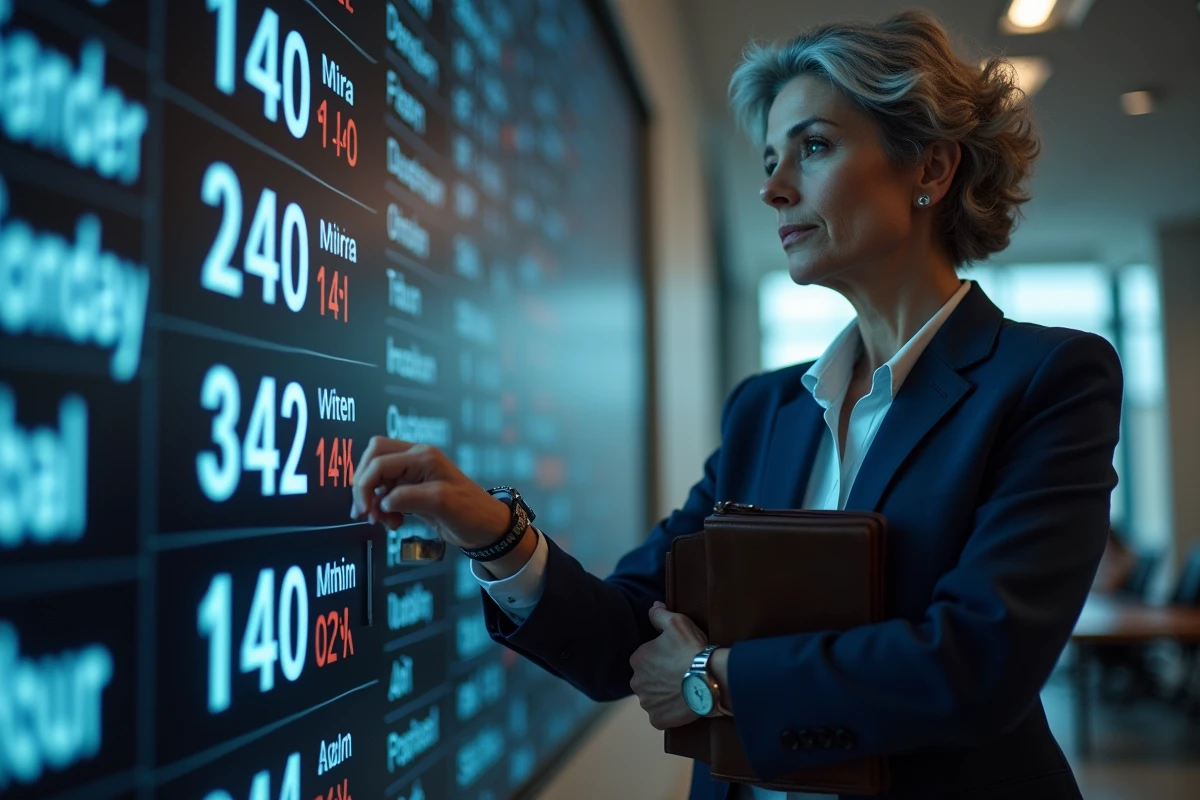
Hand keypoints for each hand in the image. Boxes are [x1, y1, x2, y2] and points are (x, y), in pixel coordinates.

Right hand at [350, 436, 510, 549]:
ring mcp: (414, 474)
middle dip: (363, 485)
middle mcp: (416, 460)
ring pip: (377, 475)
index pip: (379, 462)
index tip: (364, 510)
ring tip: (382, 520)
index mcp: (423, 457)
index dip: (365, 485)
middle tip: (364, 511)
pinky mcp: (413, 490)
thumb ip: (407, 498)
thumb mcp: (440, 503)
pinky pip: (386, 491)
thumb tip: (382, 501)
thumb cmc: (472, 512)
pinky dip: (382, 507)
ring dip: (373, 498)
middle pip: (373, 458)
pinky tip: (392, 521)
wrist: (487, 528)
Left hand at [629, 601, 707, 729]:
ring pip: (653, 697)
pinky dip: (669, 711)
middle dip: (659, 677)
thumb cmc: (691, 649)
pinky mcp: (657, 720)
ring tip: (683, 689)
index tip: (676, 658)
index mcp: (637, 659)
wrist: (709, 679)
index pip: (645, 658)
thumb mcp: (677, 623)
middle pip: (647, 679)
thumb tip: (653, 606)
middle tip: (680, 674)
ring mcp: (646, 703)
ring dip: (663, 694)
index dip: (661, 657)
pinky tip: (682, 704)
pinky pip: (660, 715)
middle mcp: (636, 682)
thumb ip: (660, 615)